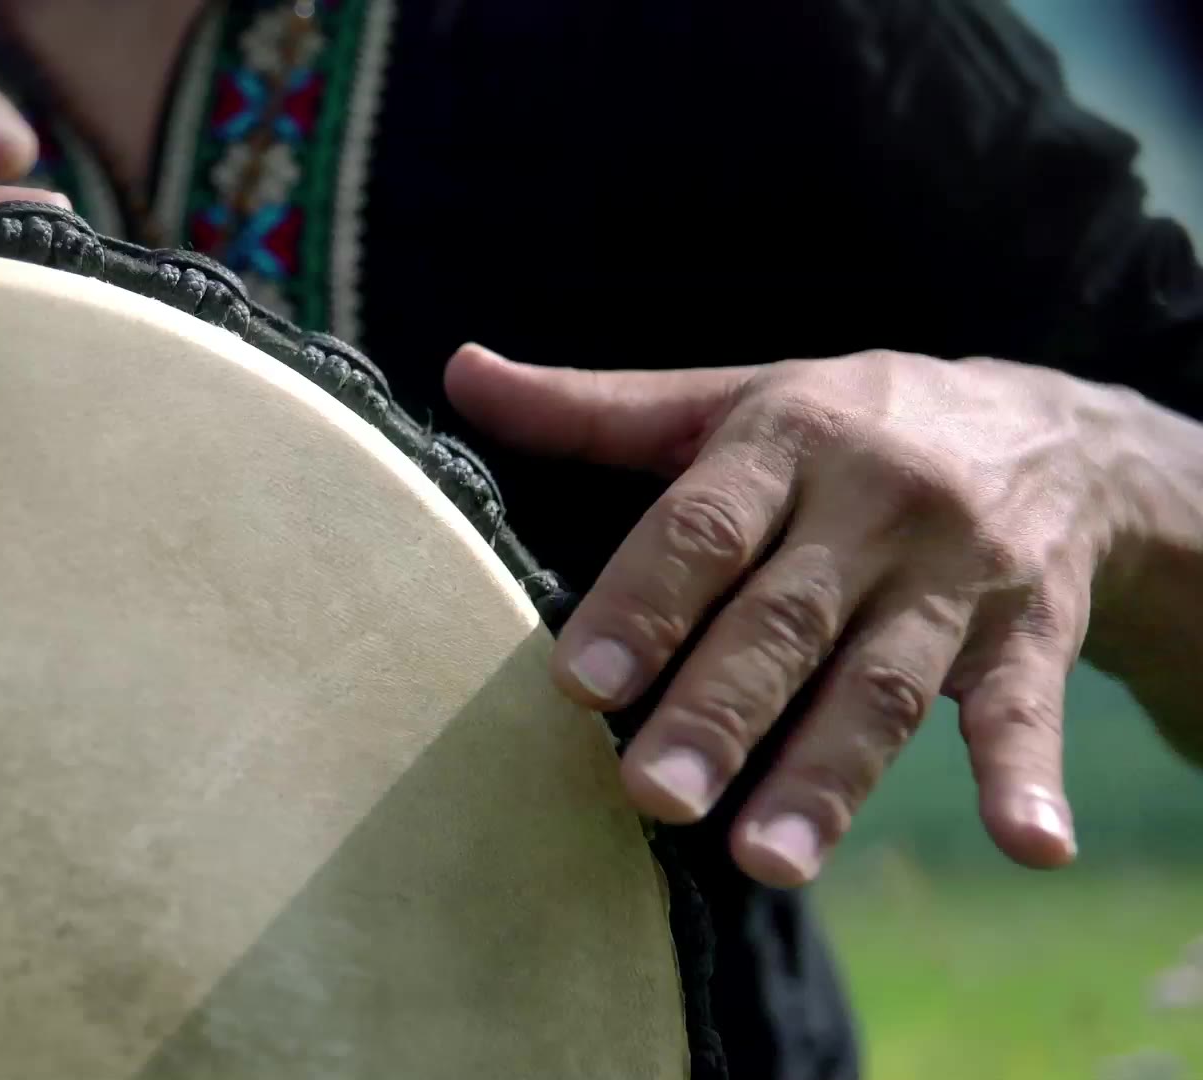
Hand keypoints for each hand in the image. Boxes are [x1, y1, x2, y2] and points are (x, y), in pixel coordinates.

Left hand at [446, 346, 1151, 887]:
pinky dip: (1031, 780)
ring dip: (829, 777)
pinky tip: (1031, 845)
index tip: (580, 683)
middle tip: (651, 796)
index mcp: (789, 438)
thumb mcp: (730, 398)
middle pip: (788, 620)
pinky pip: (1029, 710)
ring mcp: (960, 575)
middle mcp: (878, 503)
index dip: (643, 602)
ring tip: (766, 861)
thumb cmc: (850, 426)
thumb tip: (461, 373)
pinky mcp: (1033, 635)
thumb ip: (596, 407)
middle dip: (719, 713)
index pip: (705, 525)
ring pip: (887, 685)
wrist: (1056, 436)